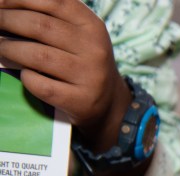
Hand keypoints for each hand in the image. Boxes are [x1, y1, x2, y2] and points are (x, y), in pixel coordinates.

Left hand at [0, 0, 129, 149]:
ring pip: (37, 55)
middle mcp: (94, 48)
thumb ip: (50, 15)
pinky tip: (25, 74)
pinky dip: (26, 78)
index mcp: (92, 25)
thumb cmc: (82, 60)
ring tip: (0, 48)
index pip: (54, 1)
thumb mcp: (77, 32)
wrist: (109, 102)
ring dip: (9, 49)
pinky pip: (40, 84)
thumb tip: (4, 5)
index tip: (1, 3)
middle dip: (7, 21)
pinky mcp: (79, 100)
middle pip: (40, 26)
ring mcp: (88, 76)